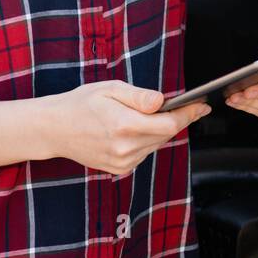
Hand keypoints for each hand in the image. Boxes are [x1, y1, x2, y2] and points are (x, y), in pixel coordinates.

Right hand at [37, 81, 209, 175]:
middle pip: (166, 134)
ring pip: (156, 144)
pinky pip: (144, 153)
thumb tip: (162, 101)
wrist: (55, 129)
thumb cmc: (82, 103)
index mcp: (125, 125)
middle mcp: (126, 148)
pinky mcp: (120, 169)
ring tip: (155, 114)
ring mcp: (123, 162)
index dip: (189, 114)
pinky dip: (147, 140)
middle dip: (177, 119)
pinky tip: (137, 128)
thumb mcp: (110, 88)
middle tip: (186, 105)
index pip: (170, 124)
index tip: (203, 106)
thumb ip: (138, 96)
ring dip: (161, 130)